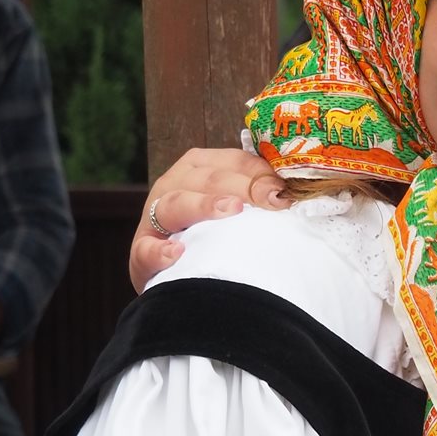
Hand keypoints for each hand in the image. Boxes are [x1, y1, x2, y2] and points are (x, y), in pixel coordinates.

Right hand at [130, 147, 286, 293]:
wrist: (177, 274)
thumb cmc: (214, 235)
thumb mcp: (233, 207)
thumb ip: (258, 197)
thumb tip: (295, 197)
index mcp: (199, 167)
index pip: (234, 161)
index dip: (261, 173)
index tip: (286, 190)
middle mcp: (174, 183)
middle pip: (210, 179)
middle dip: (244, 188)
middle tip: (273, 201)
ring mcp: (154, 216)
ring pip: (177, 203)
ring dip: (204, 206)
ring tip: (232, 211)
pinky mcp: (141, 251)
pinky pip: (147, 249)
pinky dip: (161, 251)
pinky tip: (178, 253)